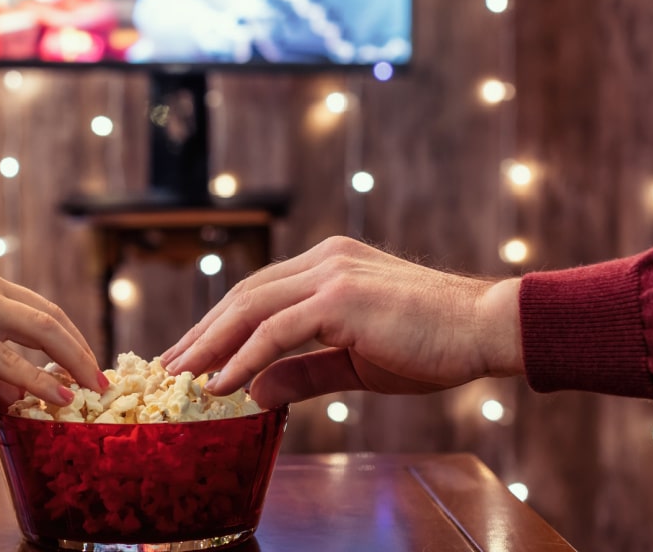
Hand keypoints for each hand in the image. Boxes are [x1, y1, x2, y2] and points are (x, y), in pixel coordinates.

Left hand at [0, 261, 106, 408]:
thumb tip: (26, 399)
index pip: (10, 361)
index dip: (43, 383)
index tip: (70, 401)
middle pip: (40, 325)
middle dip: (76, 355)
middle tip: (99, 382)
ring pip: (43, 306)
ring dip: (72, 338)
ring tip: (91, 365)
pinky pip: (26, 299)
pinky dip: (50, 322)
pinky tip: (68, 343)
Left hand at [161, 237, 522, 408]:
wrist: (487, 329)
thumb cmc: (433, 345)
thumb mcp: (355, 363)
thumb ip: (303, 372)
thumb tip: (256, 393)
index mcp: (328, 264)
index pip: (257, 293)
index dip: (218, 325)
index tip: (188, 355)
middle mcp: (324, 259)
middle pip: (243, 296)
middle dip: (200, 333)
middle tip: (165, 367)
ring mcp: (330, 274)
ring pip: (250, 309)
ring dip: (208, 345)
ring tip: (177, 377)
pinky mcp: (339, 298)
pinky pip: (276, 331)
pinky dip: (242, 357)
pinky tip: (219, 383)